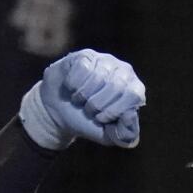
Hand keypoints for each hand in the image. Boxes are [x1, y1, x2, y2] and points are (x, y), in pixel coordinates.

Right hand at [19, 49, 144, 150]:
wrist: (58, 114)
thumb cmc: (87, 122)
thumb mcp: (107, 135)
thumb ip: (125, 134)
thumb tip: (131, 114)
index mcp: (134, 90)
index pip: (133, 95)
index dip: (114, 110)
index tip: (99, 118)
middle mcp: (124, 71)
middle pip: (116, 86)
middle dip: (96, 104)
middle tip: (88, 109)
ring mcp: (106, 61)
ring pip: (97, 77)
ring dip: (82, 95)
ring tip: (79, 99)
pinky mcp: (86, 56)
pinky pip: (82, 69)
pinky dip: (73, 84)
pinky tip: (72, 87)